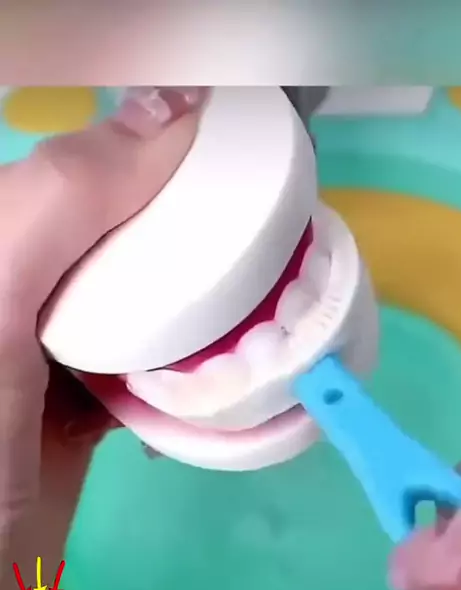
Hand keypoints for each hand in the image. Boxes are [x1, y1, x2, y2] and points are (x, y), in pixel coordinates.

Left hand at [0, 87, 207, 589]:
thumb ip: (58, 202)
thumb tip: (167, 120)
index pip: (75, 175)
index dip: (148, 155)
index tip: (228, 161)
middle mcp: (17, 295)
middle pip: (114, 238)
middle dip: (183, 233)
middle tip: (256, 238)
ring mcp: (45, 359)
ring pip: (137, 305)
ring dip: (194, 307)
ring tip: (253, 302)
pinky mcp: (78, 416)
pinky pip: (144, 373)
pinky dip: (183, 376)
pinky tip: (214, 378)